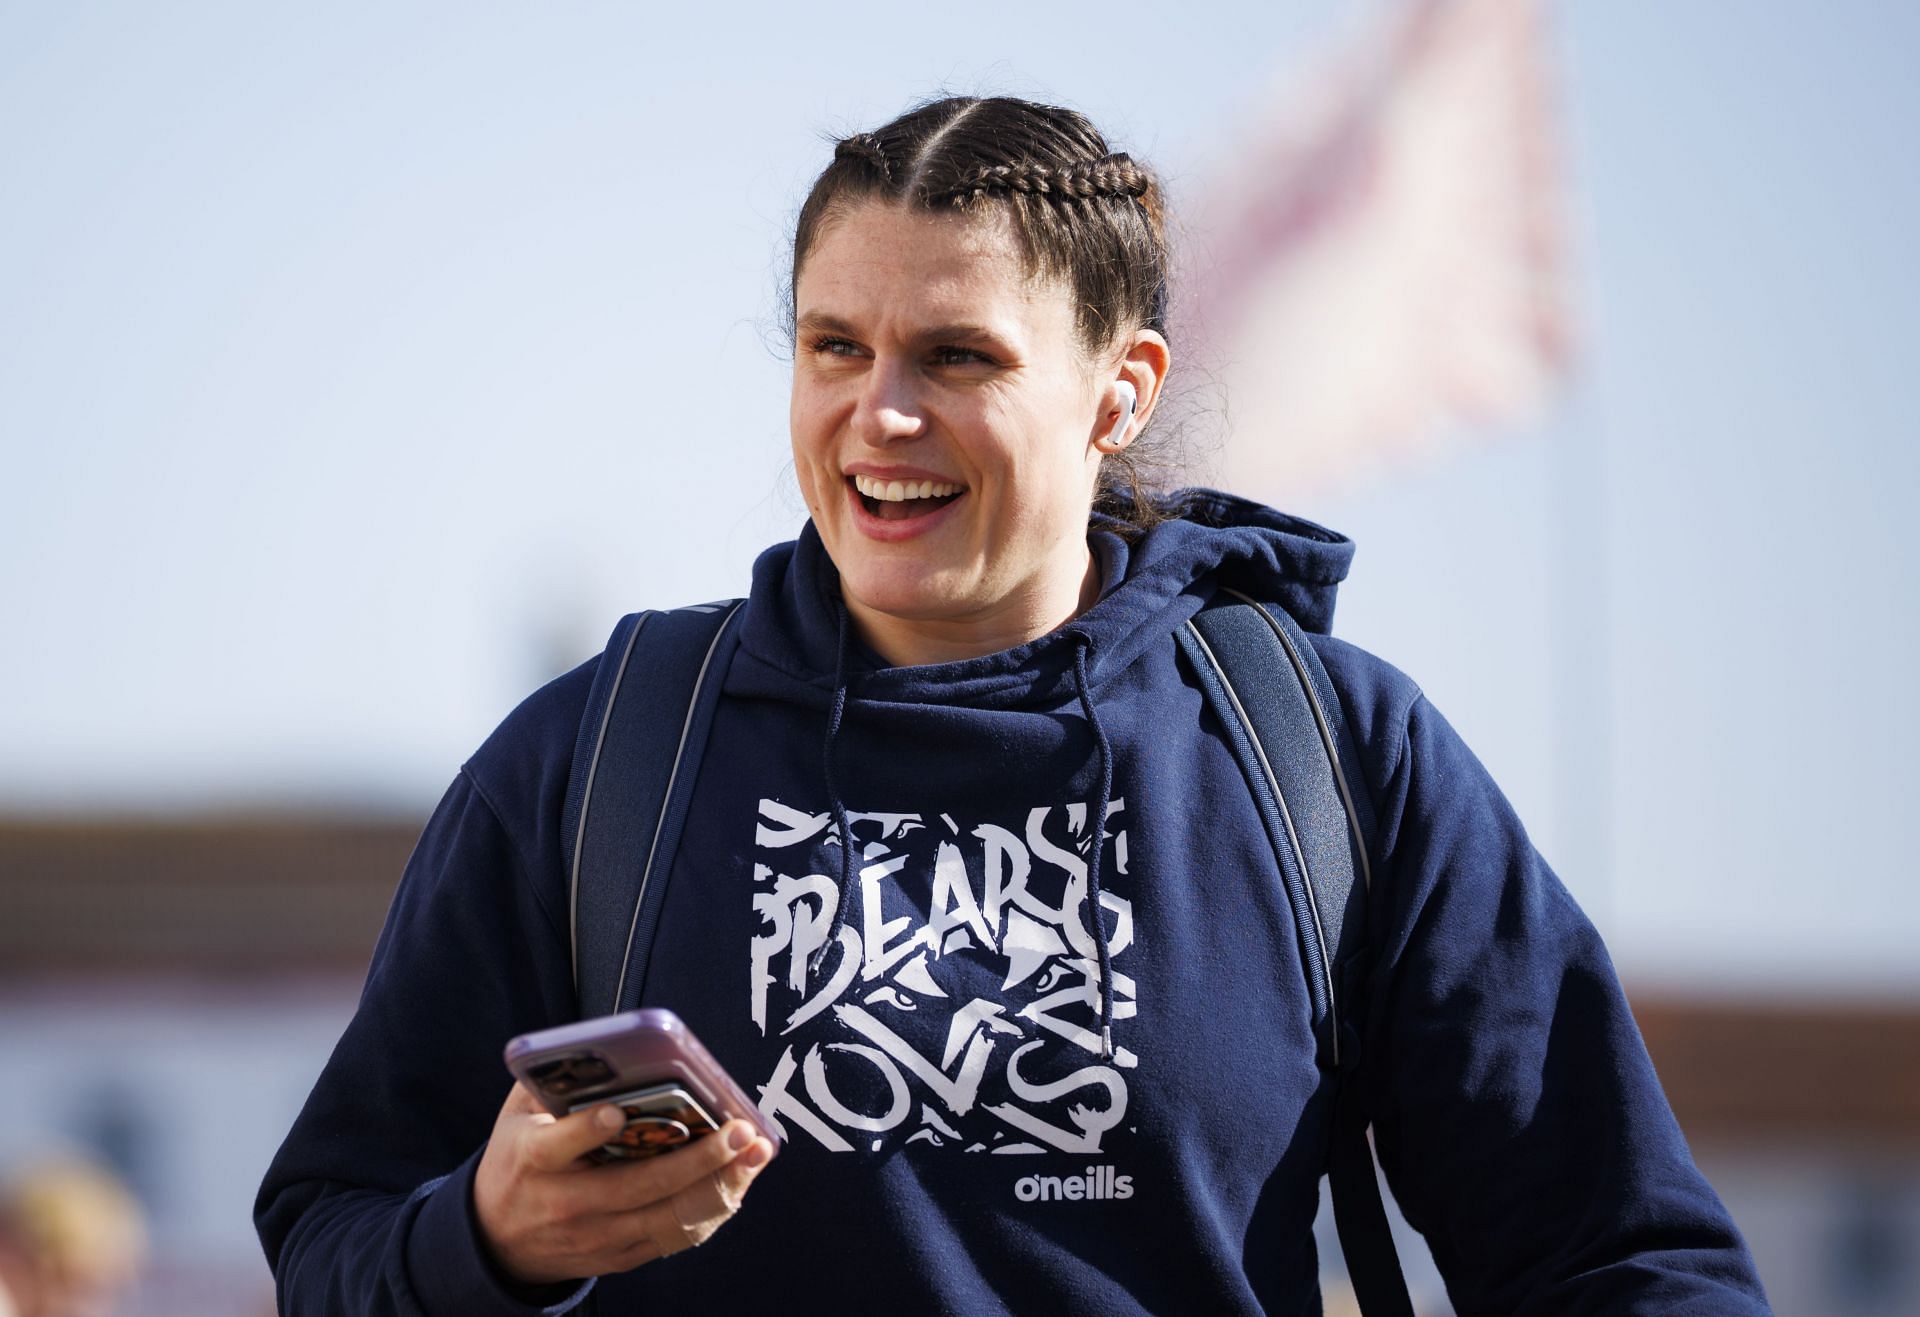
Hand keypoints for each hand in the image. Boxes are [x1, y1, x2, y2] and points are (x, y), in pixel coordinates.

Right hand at [473, 1082, 775, 1285]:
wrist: (497, 1240)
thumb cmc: (518, 1159)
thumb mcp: (517, 1116)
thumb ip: (552, 1080)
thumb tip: (604, 1044)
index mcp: (533, 1160)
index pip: (560, 1145)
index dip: (588, 1129)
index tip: (618, 1110)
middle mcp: (566, 1203)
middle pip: (637, 1185)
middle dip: (696, 1159)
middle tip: (740, 1131)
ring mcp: (594, 1236)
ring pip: (666, 1217)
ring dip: (719, 1187)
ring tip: (755, 1155)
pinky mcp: (617, 1257)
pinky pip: (673, 1238)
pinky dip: (711, 1210)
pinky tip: (738, 1181)